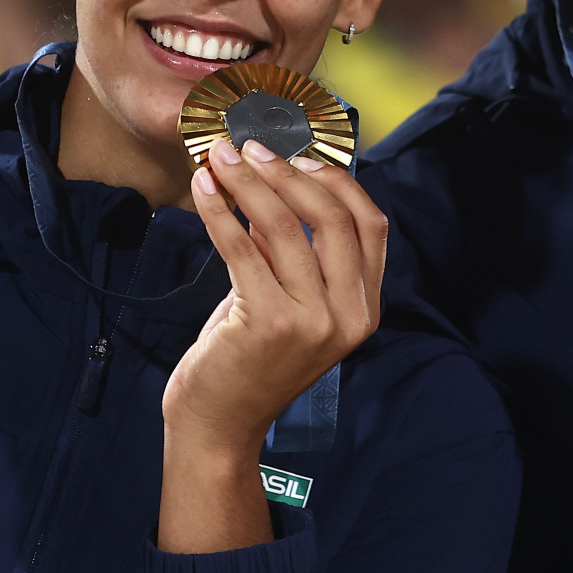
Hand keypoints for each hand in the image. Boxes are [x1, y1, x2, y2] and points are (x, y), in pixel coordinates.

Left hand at [163, 138, 387, 457]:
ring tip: (220, 157)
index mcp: (364, 308)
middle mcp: (347, 315)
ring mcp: (312, 322)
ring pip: (283, 226)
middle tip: (251, 147)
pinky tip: (202, 188)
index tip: (300, 155)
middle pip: (331, 217)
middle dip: (288, 172)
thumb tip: (276, 178)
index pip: (369, 225)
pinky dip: (220, 209)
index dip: (338, 181)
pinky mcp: (268, 324)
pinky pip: (241, 247)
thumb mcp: (290, 301)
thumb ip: (296, 252)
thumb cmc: (251, 358)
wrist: (220, 425)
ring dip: (247, 182)